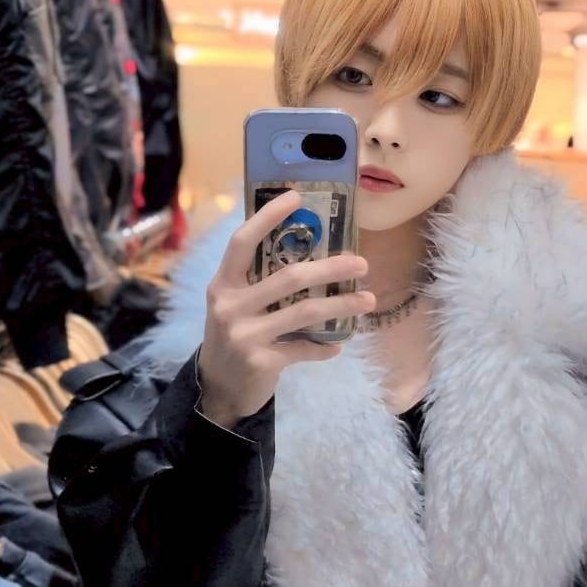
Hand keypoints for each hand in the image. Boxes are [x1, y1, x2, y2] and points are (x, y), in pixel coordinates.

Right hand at [198, 191, 374, 427]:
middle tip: (361, 263)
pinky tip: (338, 344)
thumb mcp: (235, 304)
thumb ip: (259, 282)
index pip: (243, 242)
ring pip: (305, 312)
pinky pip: (305, 349)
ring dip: (342, 304)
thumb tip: (312, 252)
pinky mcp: (262, 362)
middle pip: (289, 277)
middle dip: (331, 268)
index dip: (268, 217)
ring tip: (367, 300)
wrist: (219, 388)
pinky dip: (326, 347)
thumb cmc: (234, 335)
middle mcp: (231, 306)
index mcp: (223, 284)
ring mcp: (245, 335)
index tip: (297, 197)